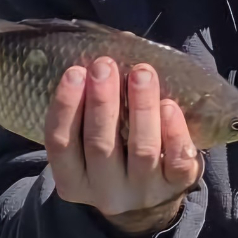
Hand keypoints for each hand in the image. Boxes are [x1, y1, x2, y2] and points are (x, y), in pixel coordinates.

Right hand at [45, 57, 202, 236]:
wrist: (151, 194)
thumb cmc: (117, 151)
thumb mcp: (94, 138)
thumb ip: (94, 102)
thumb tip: (117, 43)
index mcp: (74, 180)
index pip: (60, 144)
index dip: (65, 107)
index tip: (74, 71)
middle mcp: (105, 191)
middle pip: (99, 145)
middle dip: (102, 101)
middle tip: (105, 65)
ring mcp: (142, 191)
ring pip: (142, 150)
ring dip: (141, 108)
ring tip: (142, 73)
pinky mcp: (176, 186)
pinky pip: (177, 161)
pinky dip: (174, 132)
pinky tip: (169, 106)